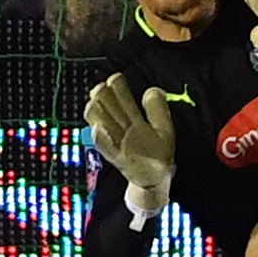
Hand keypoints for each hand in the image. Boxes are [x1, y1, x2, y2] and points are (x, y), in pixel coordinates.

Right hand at [84, 73, 174, 216]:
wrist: (156, 179)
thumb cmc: (157, 152)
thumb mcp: (163, 127)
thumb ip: (158, 109)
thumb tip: (153, 89)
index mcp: (132, 120)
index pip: (120, 99)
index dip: (116, 87)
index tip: (113, 77)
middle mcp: (121, 130)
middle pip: (108, 109)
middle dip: (102, 97)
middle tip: (100, 88)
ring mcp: (118, 144)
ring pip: (101, 125)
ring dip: (98, 114)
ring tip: (95, 101)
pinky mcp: (118, 158)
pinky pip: (107, 148)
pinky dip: (102, 139)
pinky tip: (99, 128)